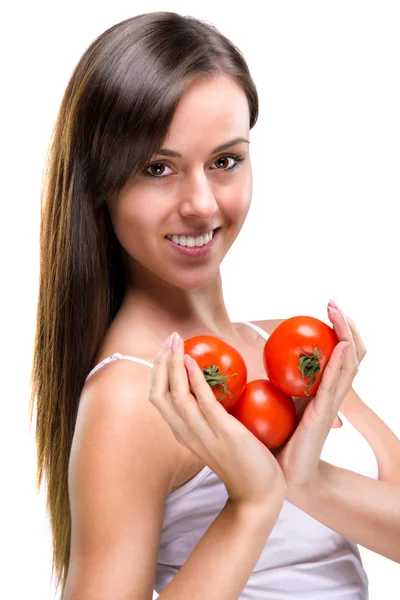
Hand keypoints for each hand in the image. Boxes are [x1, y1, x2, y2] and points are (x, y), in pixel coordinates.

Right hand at [149, 332, 285, 507]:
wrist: (258, 494)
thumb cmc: (240, 462)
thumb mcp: (216, 436)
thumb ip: (208, 415)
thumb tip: (211, 387)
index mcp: (183, 433)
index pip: (158, 398)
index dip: (157, 372)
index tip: (165, 350)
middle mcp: (186, 434)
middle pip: (158, 394)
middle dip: (160, 363)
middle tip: (169, 338)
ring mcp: (203, 435)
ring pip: (175, 395)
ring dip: (172, 365)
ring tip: (176, 341)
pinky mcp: (224, 433)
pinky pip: (203, 402)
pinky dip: (194, 379)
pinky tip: (191, 360)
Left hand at [274, 299, 366, 490]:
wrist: (281, 476)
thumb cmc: (275, 440)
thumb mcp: (274, 403)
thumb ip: (272, 384)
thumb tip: (250, 362)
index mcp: (320, 390)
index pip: (337, 355)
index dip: (337, 331)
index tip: (327, 308)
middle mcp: (330, 394)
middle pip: (350, 354)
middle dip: (345, 326)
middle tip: (333, 304)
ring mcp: (329, 404)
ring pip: (348, 364)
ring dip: (346, 336)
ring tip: (339, 313)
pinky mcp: (323, 416)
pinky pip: (334, 385)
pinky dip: (341, 363)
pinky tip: (341, 346)